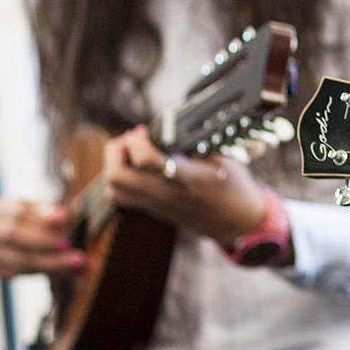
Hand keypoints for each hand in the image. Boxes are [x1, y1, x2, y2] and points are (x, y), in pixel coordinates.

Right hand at [0, 196, 83, 279]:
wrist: (35, 239)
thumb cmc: (43, 220)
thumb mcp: (49, 211)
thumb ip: (55, 214)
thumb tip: (63, 217)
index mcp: (0, 208)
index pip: (19, 211)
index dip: (42, 216)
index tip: (64, 218)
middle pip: (13, 235)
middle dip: (42, 240)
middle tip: (67, 244)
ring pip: (19, 259)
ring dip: (50, 261)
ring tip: (75, 261)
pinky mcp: (0, 270)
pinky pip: (22, 273)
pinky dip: (46, 271)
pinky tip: (67, 270)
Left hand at [105, 126, 267, 247]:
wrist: (235, 221)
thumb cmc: (232, 186)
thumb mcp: (220, 157)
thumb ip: (193, 145)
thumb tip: (166, 128)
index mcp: (186, 177)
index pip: (145, 160)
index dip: (136, 141)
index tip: (142, 131)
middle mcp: (165, 193)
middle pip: (116, 176)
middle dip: (116, 151)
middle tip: (131, 140)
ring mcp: (157, 205)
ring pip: (113, 189)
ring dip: (114, 167)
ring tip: (131, 153)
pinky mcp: (153, 211)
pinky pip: (123, 197)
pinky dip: (121, 181)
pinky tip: (137, 169)